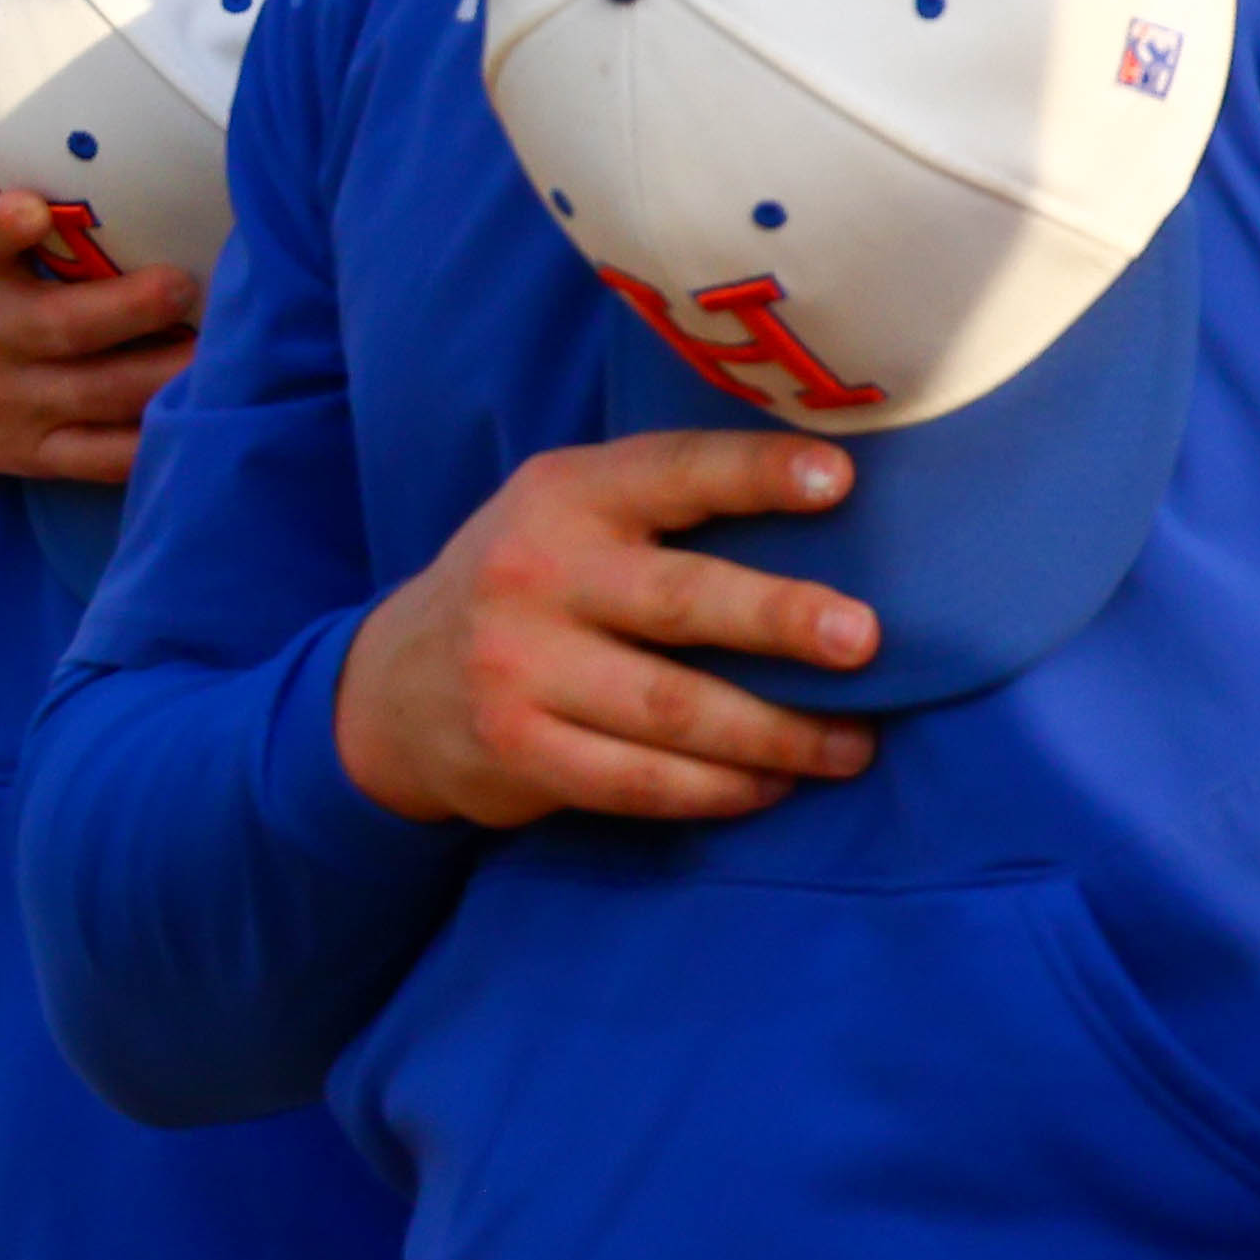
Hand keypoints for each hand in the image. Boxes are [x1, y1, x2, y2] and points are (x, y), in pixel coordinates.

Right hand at [0, 0, 202, 497]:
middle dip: (118, 312)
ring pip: (91, 395)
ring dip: (154, 378)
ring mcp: (10, 401)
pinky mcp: (38, 450)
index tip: (29, 212)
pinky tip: (200, 422)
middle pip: (53, 330)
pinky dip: (145, 447)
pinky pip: (98, 455)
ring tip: (220, 349)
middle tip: (180, 282)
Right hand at [334, 425, 879, 828]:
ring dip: (776, 733)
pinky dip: (716, 788)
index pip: (671, 471)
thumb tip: (841, 520)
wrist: (396, 684)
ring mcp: (517, 665)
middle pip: (678, 600)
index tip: (840, 480)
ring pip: (672, 708)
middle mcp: (534, 573)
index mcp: (563, 495)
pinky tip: (769, 785)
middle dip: (778, 618)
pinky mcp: (518, 747)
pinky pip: (639, 780)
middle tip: (863, 640)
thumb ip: (665, 509)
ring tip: (851, 745)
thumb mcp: (570, 517)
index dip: (754, 473)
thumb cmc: (532, 587)